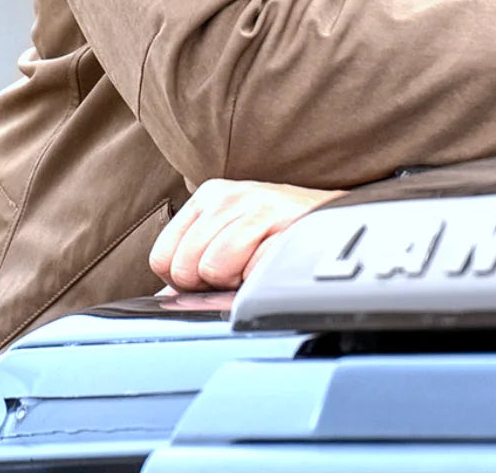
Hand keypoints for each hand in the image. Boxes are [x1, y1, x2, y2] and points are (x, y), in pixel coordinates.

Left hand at [149, 178, 342, 290]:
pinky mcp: (284, 223)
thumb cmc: (276, 235)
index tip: (212, 274)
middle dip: (210, 283)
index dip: (184, 280)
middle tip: (239, 270)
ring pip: (214, 268)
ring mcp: (257, 207)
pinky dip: (260, 279)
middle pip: (186, 267)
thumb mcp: (228, 234)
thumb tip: (163, 300)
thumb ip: (192, 260)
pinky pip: (251, 271)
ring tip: (257, 264)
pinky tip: (274, 263)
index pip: (162, 257)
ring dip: (237, 280)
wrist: (333, 223)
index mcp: (207, 197)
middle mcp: (228, 196)